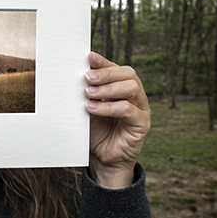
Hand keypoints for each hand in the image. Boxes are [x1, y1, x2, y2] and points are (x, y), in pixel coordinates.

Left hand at [85, 52, 150, 188]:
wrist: (102, 160)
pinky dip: (109, 108)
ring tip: (88, 94)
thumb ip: (86, 92)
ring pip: (131, 88)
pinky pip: (129, 110)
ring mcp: (141, 109)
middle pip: (128, 74)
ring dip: (108, 89)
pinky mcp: (142, 124)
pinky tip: (93, 109)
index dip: (104, 62)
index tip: (89, 57)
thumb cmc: (95, 132)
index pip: (117, 69)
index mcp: (122, 88)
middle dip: (106, 73)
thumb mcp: (88, 108)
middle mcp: (135, 96)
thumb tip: (74, 74)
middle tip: (87, 77)